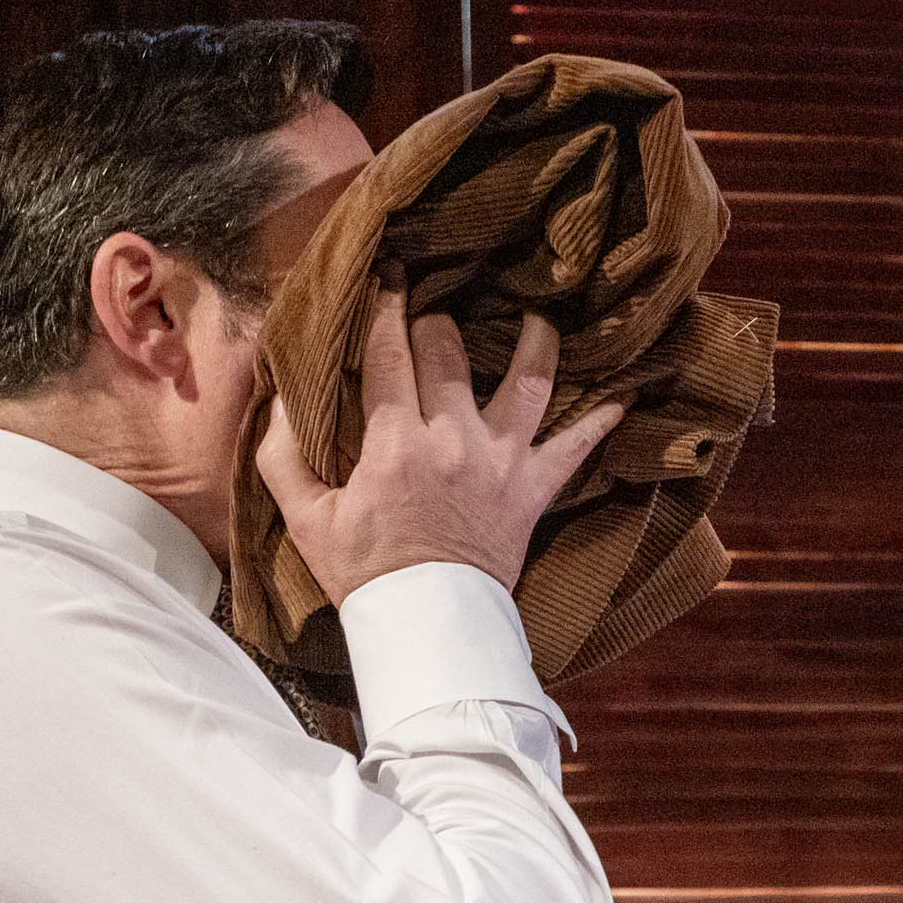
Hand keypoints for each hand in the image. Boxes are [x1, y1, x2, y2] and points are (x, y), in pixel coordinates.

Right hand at [256, 279, 627, 604]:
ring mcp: (502, 461)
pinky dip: (604, 418)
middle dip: (437, 321)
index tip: (386, 276)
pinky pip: (578, 446)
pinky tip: (623, 393)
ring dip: (534, 341)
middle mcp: (453, 439)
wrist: (427, 626)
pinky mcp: (534, 489)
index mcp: (395, 442)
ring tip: (535, 318)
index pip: (387, 353)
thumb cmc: (365, 574)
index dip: (383, 306)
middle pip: (449, 352)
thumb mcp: (305, 519)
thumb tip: (280, 401)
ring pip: (529, 379)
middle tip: (434, 315)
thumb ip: (283, 456)